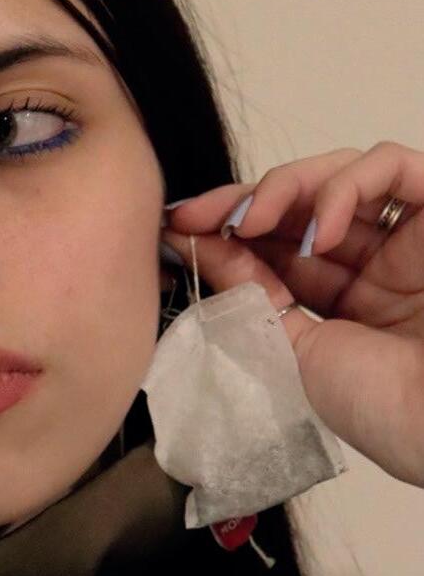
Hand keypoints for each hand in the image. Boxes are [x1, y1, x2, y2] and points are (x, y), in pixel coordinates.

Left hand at [160, 141, 423, 487]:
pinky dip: (343, 187)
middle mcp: (377, 266)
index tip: (176, 228)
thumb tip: (198, 243)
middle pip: (303, 203)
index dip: (226, 229)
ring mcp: (410, 239)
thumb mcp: (293, 350)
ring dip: (283, 189)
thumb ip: (251, 292)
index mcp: (344, 305)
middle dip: (242, 201)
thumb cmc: (381, 408)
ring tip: (249, 220)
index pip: (278, 246)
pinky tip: (319, 232)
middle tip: (194, 214)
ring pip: (339, 173)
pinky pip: (391, 167)